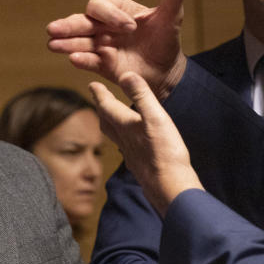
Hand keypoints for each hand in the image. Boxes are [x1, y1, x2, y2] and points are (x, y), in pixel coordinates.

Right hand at [47, 0, 194, 99]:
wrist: (167, 73)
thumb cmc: (167, 40)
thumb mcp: (172, 16)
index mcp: (117, 11)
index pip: (102, 6)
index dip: (110, 15)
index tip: (129, 28)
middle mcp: (104, 27)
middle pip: (82, 22)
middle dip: (69, 26)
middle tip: (54, 28)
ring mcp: (101, 46)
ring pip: (79, 42)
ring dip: (67, 43)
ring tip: (52, 45)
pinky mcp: (103, 66)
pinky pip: (89, 61)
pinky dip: (82, 60)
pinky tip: (73, 59)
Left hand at [90, 72, 202, 216]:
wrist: (170, 189)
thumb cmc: (164, 153)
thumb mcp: (155, 117)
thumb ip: (141, 96)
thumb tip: (125, 74)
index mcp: (126, 126)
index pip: (107, 106)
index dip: (99, 94)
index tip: (92, 84)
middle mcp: (124, 140)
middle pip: (106, 122)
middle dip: (101, 107)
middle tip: (99, 98)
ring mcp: (131, 155)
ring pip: (114, 136)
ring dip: (109, 123)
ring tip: (110, 117)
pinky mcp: (140, 166)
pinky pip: (125, 148)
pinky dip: (123, 139)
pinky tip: (131, 143)